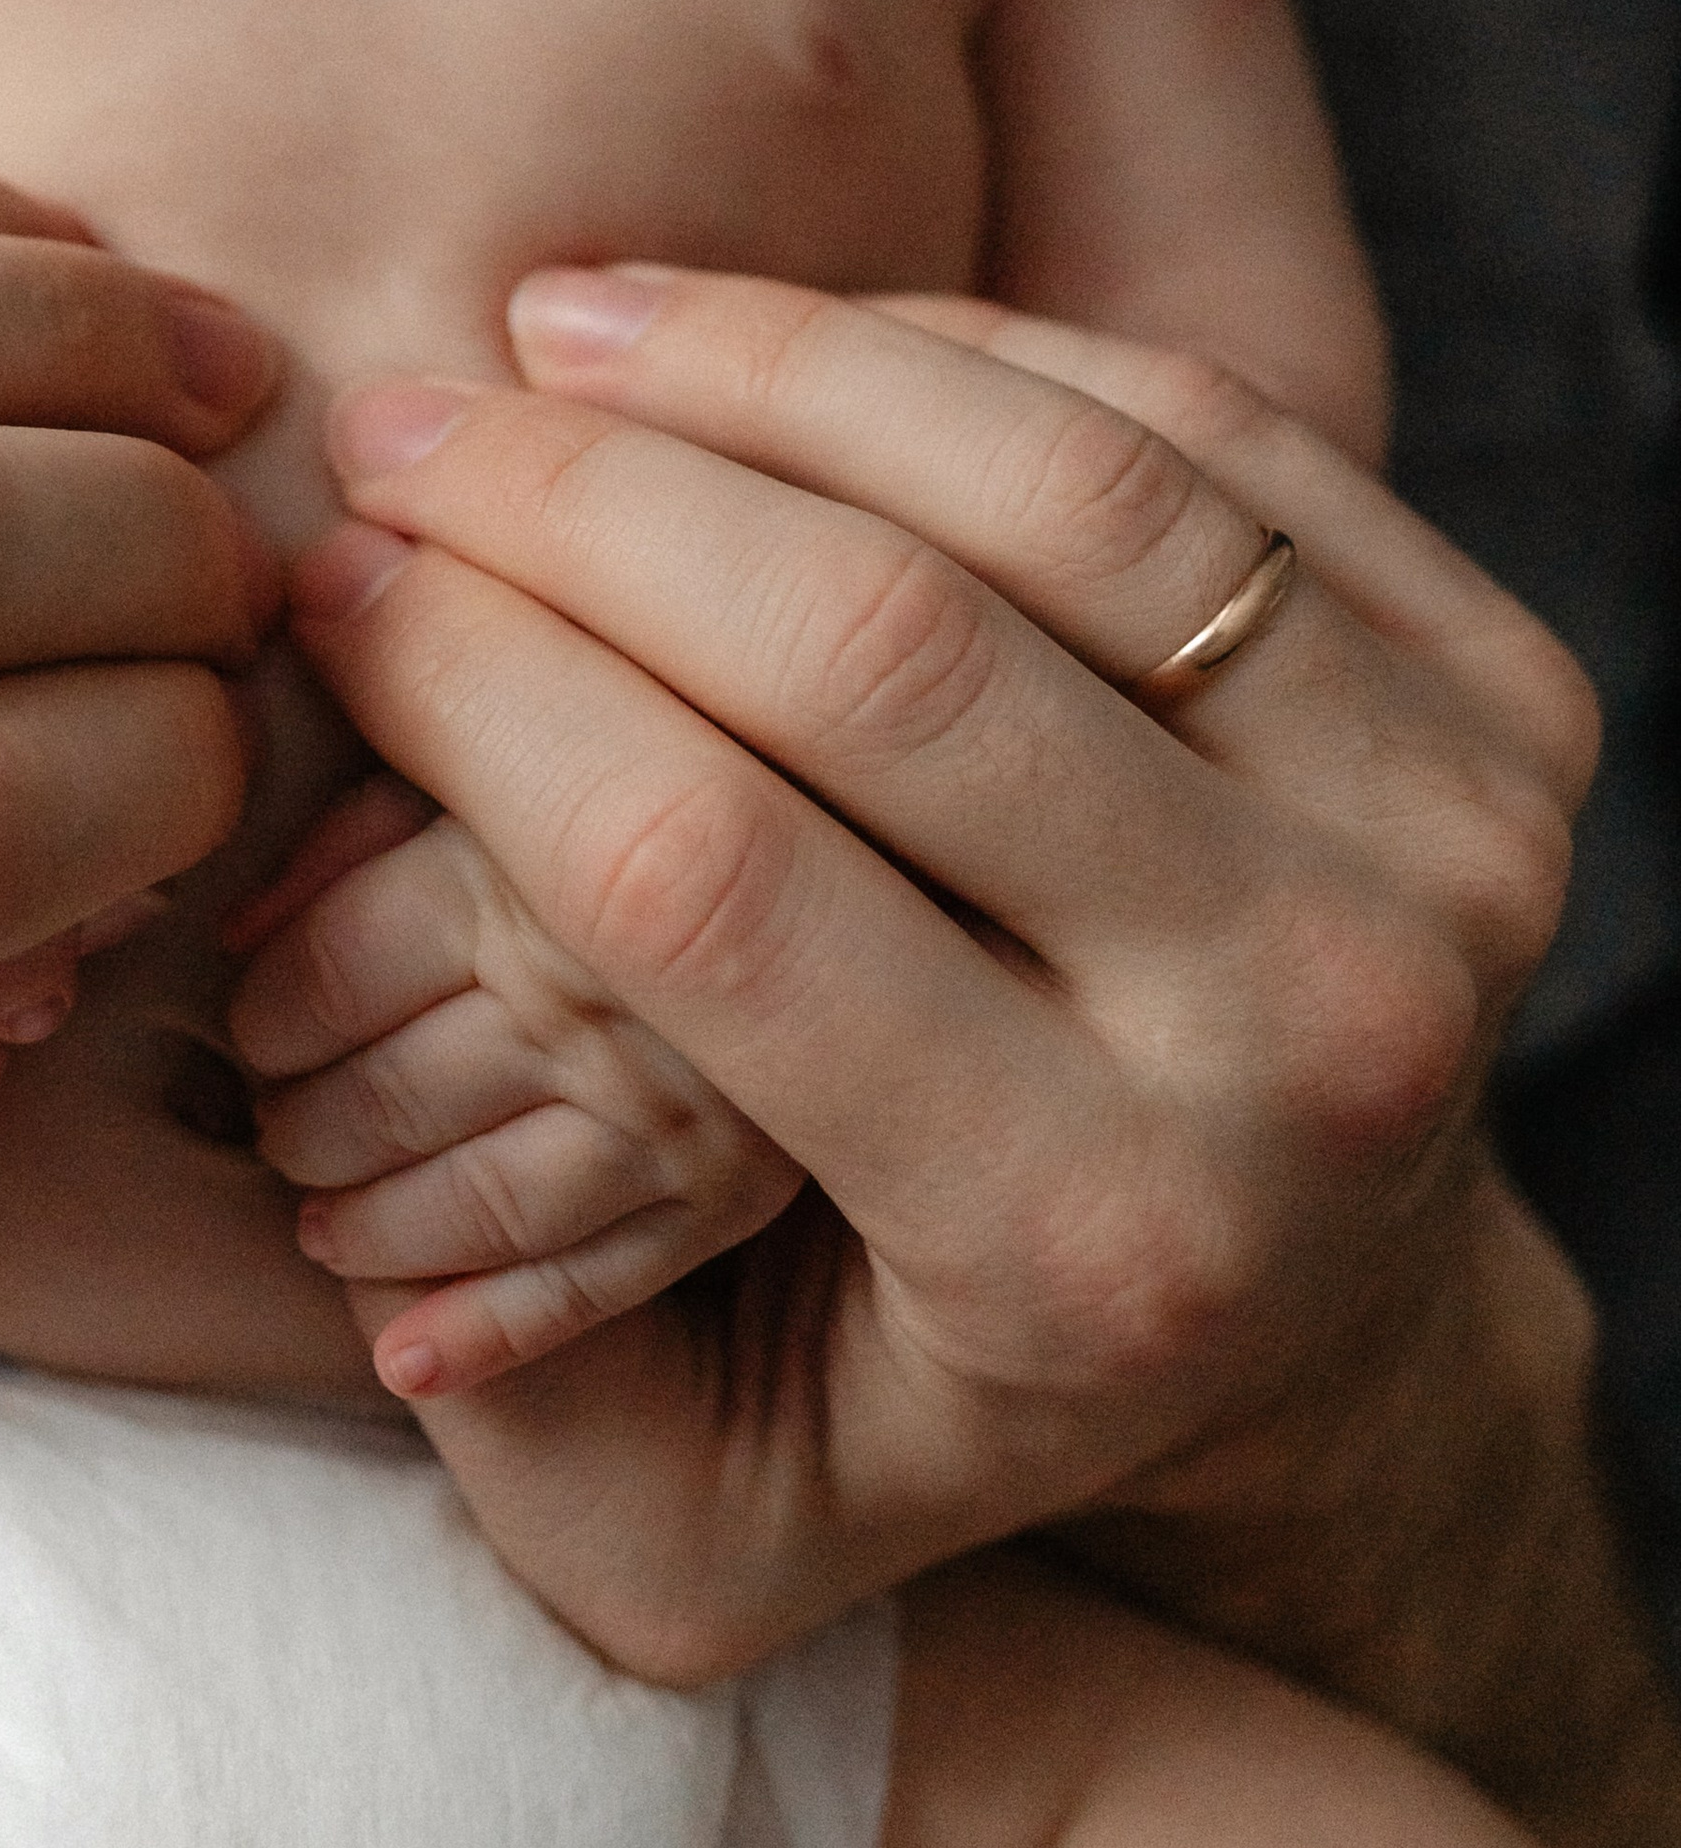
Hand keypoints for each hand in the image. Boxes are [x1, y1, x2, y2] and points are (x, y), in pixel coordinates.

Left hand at [232, 777, 801, 1387]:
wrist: (887, 851)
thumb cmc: (660, 754)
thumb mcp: (518, 733)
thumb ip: (384, 790)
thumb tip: (237, 913)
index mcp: (537, 867)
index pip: (329, 972)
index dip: (265, 1005)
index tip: (250, 1015)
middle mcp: (606, 1002)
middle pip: (386, 1092)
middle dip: (301, 1118)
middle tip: (272, 1115)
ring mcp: (680, 1112)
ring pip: (469, 1201)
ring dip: (367, 1222)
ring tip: (316, 1212)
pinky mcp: (738, 1195)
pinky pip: (586, 1287)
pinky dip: (484, 1329)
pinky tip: (403, 1357)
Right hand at [258, 268, 1592, 1691]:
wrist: (1341, 1314)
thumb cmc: (971, 1370)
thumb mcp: (730, 1521)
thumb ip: (530, 1423)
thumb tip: (331, 1213)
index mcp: (1087, 1243)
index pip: (706, 880)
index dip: (477, 690)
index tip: (334, 591)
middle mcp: (1311, 1040)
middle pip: (879, 650)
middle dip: (577, 497)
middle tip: (404, 430)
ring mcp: (1448, 845)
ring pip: (1066, 488)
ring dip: (764, 363)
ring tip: (562, 326)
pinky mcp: (1516, 702)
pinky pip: (1207, 428)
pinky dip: (962, 350)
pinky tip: (773, 341)